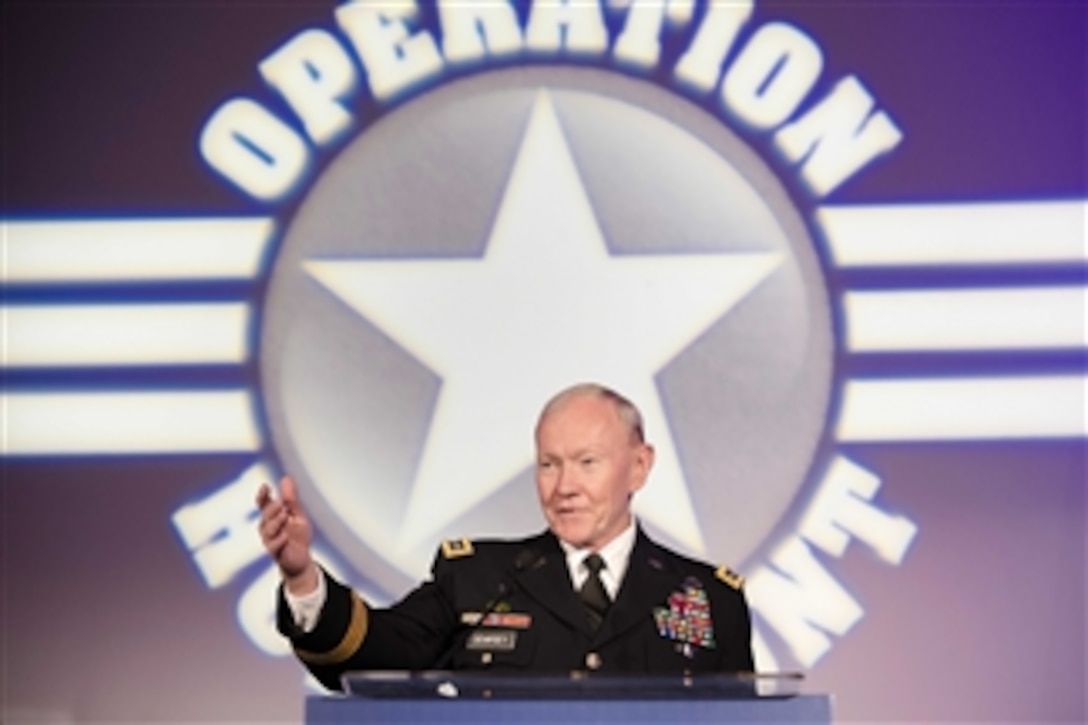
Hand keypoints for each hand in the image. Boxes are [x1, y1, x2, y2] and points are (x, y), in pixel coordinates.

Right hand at [257, 476, 317, 594]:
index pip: (263, 504)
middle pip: (265, 515)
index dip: (262, 495)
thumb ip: (291, 499)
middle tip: (281, 504)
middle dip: (271, 509)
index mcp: (272, 516)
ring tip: (285, 515)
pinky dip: (279, 540)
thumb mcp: (297, 514)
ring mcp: (270, 540)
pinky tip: (285, 536)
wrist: (302, 559)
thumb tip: (286, 478)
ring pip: (267, 530)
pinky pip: (273, 546)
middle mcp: (267, 527)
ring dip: (275, 522)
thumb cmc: (297, 536)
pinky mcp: (275, 553)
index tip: (265, 486)